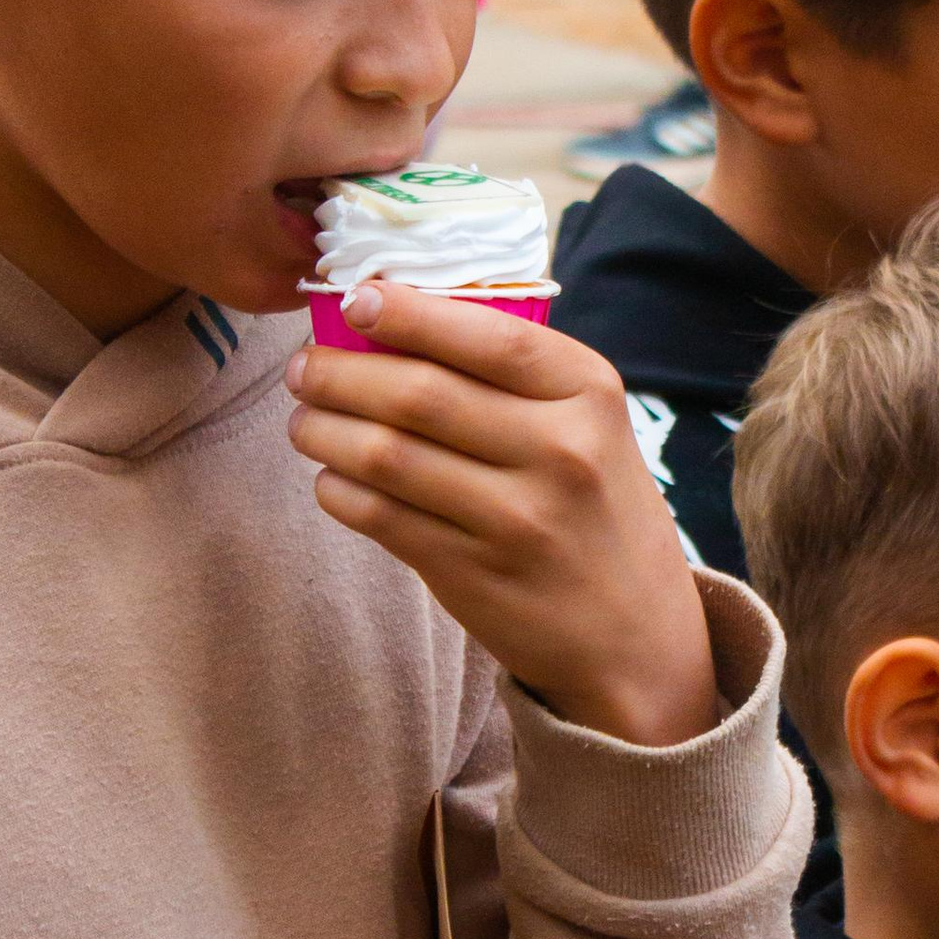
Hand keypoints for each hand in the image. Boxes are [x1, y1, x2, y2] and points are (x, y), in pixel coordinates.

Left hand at [287, 284, 720, 745]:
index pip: (486, 334)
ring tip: (303, 420)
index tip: (354, 298)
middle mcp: (558, 450)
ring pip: (386, 454)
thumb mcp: (592, 427)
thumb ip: (516, 377)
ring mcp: (515, 517)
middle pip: (419, 393)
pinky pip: (380, 517)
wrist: (635, 640)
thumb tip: (395, 321)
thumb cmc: (598, 512)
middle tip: (304, 367)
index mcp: (589, 393)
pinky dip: (339, 490)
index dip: (407, 313)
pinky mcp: (472, 573)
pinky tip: (330, 477)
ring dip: (324, 430)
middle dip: (340, 372)